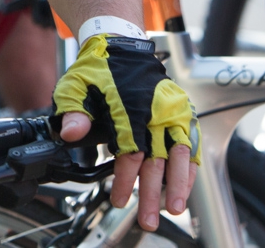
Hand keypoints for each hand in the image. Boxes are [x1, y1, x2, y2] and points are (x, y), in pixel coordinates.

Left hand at [54, 35, 197, 230]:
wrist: (121, 44)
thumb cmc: (97, 68)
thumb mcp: (75, 85)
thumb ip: (73, 111)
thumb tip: (72, 132)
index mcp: (130, 106)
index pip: (131, 152)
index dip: (125, 180)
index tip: (119, 199)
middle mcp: (155, 110)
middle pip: (158, 160)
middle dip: (153, 194)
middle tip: (148, 220)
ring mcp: (172, 111)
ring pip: (180, 154)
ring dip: (178, 185)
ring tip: (174, 209)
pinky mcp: (181, 111)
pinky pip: (192, 143)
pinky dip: (190, 167)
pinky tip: (185, 187)